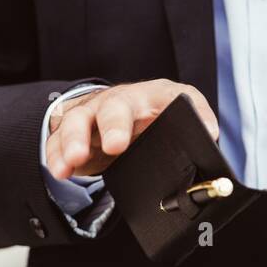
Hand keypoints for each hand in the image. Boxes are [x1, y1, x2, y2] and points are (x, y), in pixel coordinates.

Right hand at [45, 80, 217, 179]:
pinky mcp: (75, 132)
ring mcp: (95, 113)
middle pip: (113, 106)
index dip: (158, 108)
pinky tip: (60, 170)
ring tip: (73, 161)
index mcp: (156, 96)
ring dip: (74, 140)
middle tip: (115, 146)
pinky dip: (57, 154)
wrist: (133, 119)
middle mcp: (122, 100)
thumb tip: (209, 132)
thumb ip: (198, 124)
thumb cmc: (161, 121)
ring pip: (78, 119)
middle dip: (113, 125)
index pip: (160, 95)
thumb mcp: (184, 121)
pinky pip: (60, 140)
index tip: (150, 131)